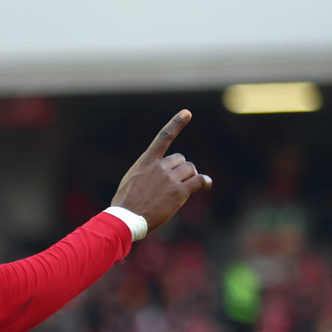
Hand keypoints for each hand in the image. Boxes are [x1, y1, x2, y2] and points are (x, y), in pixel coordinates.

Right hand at [110, 109, 211, 234]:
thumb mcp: (131, 180)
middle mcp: (159, 166)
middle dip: (181, 170)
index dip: (176, 123)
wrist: (126, 218)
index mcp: (146, 161)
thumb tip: (159, 173)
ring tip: (183, 189)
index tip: (187, 112)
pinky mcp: (179, 192)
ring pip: (190, 170)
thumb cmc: (125, 203)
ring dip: (190, 177)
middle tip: (175, 183)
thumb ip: (146, 171)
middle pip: (181, 160)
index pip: (163, 137)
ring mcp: (170, 179)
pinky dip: (205, 182)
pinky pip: (199, 181)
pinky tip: (206, 184)